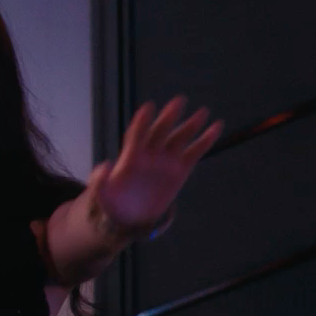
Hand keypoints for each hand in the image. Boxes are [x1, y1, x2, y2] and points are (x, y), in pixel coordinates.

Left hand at [90, 96, 221, 236]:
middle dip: (169, 117)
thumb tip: (104, 166)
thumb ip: (100, 180)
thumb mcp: (102, 193)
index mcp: (130, 156)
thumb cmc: (114, 200)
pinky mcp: (180, 169)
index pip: (136, 135)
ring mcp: (166, 160)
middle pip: (160, 131)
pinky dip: (205, 140)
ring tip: (203, 112)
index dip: (142, 122)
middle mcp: (150, 153)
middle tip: (178, 101)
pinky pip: (195, 152)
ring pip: (179, 138)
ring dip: (191, 125)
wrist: (131, 214)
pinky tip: (216, 127)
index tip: (148, 108)